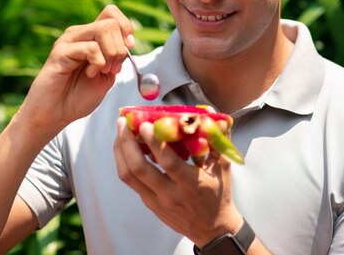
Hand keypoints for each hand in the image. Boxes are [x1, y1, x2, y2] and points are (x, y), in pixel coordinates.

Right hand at [17, 5, 133, 134]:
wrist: (55, 114)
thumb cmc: (78, 96)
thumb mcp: (106, 76)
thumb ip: (117, 58)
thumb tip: (128, 43)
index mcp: (90, 37)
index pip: (112, 13)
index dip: (126, 28)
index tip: (128, 48)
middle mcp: (79, 34)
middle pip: (111, 22)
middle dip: (120, 47)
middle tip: (111, 68)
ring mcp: (69, 41)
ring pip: (103, 29)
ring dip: (111, 53)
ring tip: (101, 71)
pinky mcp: (60, 52)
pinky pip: (91, 48)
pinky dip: (98, 63)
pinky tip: (89, 74)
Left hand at [113, 117, 243, 246]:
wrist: (212, 229)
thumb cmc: (219, 194)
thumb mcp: (223, 168)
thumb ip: (219, 140)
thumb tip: (215, 114)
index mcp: (190, 184)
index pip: (167, 162)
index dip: (154, 142)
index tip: (145, 124)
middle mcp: (170, 194)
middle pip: (139, 168)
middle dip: (127, 142)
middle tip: (123, 122)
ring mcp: (156, 200)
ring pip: (128, 175)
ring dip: (120, 150)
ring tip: (120, 130)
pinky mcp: (149, 203)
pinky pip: (131, 181)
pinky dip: (124, 161)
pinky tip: (126, 147)